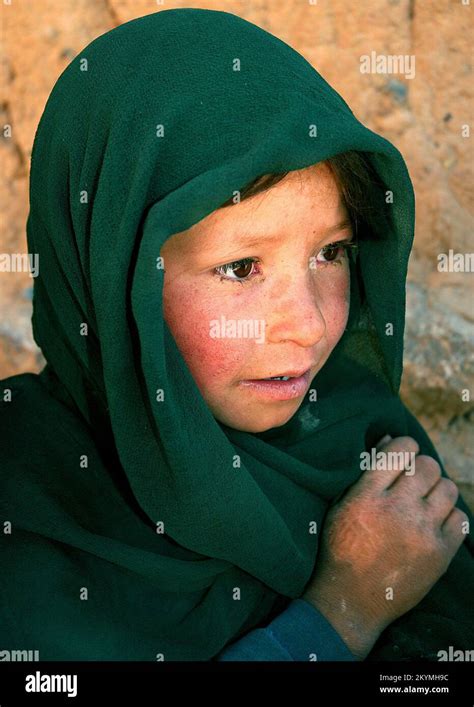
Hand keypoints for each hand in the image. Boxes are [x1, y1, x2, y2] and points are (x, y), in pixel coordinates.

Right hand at [302, 435, 467, 658]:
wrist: (352, 600)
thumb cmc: (342, 548)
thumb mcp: (342, 504)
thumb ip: (366, 471)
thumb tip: (390, 439)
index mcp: (367, 495)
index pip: (401, 449)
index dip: (405, 446)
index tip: (402, 456)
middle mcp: (396, 509)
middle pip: (428, 466)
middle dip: (421, 469)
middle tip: (413, 483)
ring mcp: (421, 532)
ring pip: (448, 488)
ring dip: (437, 491)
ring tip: (425, 503)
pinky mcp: (440, 554)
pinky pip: (460, 519)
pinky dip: (449, 518)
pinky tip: (434, 524)